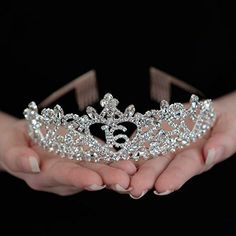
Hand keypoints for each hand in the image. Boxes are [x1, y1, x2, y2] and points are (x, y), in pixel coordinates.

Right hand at [0, 118, 135, 194]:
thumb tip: (31, 164)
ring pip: (98, 170)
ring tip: (132, 171)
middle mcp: (65, 174)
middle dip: (105, 179)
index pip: (63, 177)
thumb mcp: (10, 146)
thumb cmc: (15, 142)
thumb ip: (17, 157)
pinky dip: (116, 160)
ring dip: (116, 171)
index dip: (79, 179)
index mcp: (45, 174)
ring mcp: (78, 166)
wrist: (27, 138)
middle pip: (86, 177)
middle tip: (124, 181)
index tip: (95, 182)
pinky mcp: (86, 156)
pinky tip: (131, 161)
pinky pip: (102, 159)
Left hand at [129, 91, 235, 198]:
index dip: (174, 177)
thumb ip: (222, 142)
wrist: (210, 114)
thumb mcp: (228, 131)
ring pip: (143, 159)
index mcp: (194, 158)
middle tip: (134, 189)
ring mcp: (160, 146)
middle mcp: (174, 157)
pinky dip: (125, 151)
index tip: (163, 187)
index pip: (183, 168)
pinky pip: (136, 143)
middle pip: (158, 168)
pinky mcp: (149, 135)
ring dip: (131, 169)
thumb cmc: (224, 124)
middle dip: (146, 178)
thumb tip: (212, 153)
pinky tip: (114, 158)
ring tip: (119, 179)